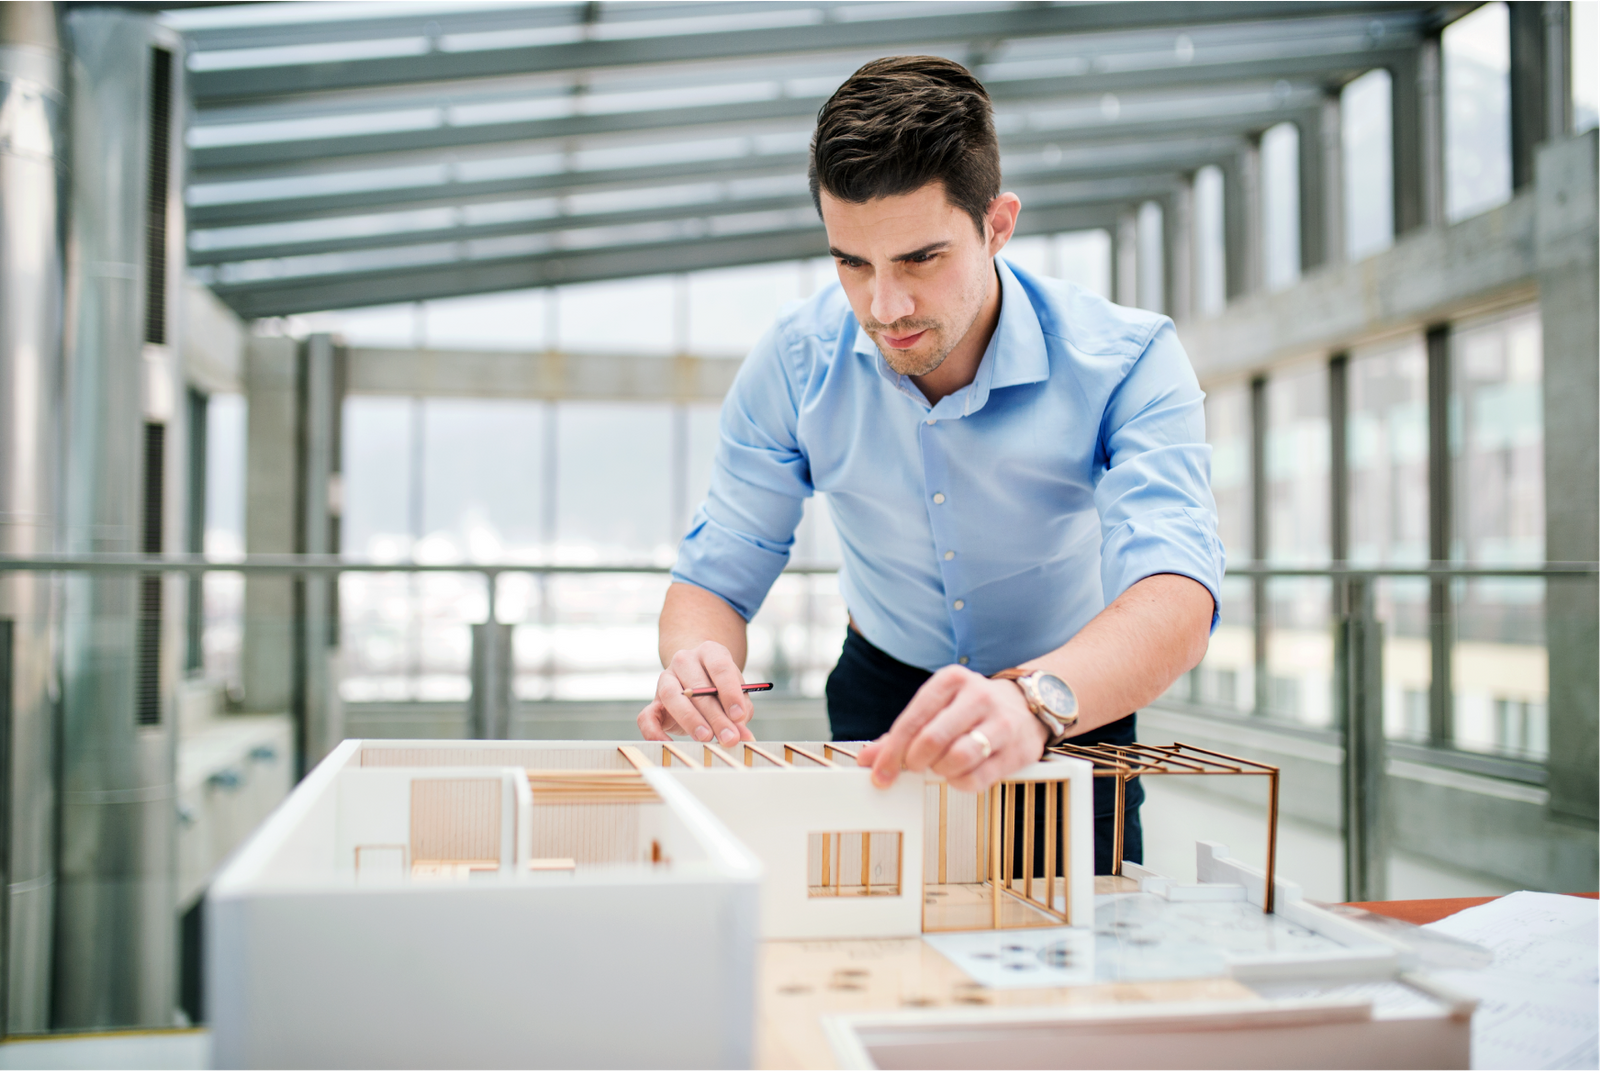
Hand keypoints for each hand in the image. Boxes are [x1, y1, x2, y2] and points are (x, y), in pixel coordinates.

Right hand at [637, 639, 755, 745]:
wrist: (697, 680)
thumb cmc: (721, 687)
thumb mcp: (737, 695)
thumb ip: (741, 712)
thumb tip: (744, 735)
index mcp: (710, 652)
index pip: (720, 668)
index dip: (730, 692)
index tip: (738, 716)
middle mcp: (685, 661)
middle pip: (697, 686)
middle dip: (715, 716)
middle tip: (728, 737)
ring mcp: (666, 678)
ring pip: (671, 696)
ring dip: (689, 719)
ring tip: (706, 737)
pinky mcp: (653, 701)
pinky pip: (647, 717)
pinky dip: (655, 733)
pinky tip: (670, 743)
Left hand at [856, 664, 1048, 792]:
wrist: (1027, 705)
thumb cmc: (973, 708)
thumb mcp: (938, 708)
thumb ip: (903, 733)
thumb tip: (869, 758)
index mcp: (951, 680)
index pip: (913, 720)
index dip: (892, 751)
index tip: (880, 772)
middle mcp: (978, 696)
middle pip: (932, 739)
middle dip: (915, 762)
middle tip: (915, 767)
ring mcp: (1001, 723)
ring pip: (958, 758)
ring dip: (941, 772)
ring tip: (941, 766)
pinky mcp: (1017, 750)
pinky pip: (979, 778)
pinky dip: (961, 783)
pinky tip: (960, 774)